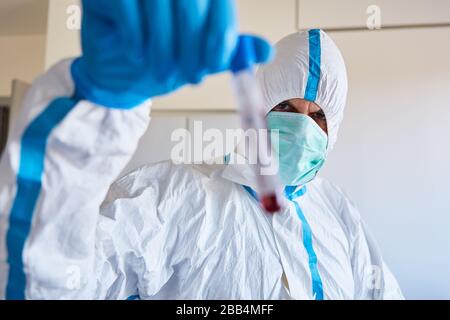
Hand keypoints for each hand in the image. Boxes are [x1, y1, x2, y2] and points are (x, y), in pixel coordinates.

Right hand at [71, 0, 272, 107]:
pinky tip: (138, 55)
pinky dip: (136, 37)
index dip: (220, 33)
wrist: (120, 74)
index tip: (215, 64)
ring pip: (158, 3)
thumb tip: (267, 51)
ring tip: (163, 73)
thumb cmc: (162, 61)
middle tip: (191, 76)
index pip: (218, 1)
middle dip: (192, 46)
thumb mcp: (201, 58)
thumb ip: (229, 50)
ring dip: (164, 47)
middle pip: (190, 1)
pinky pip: (127, 7)